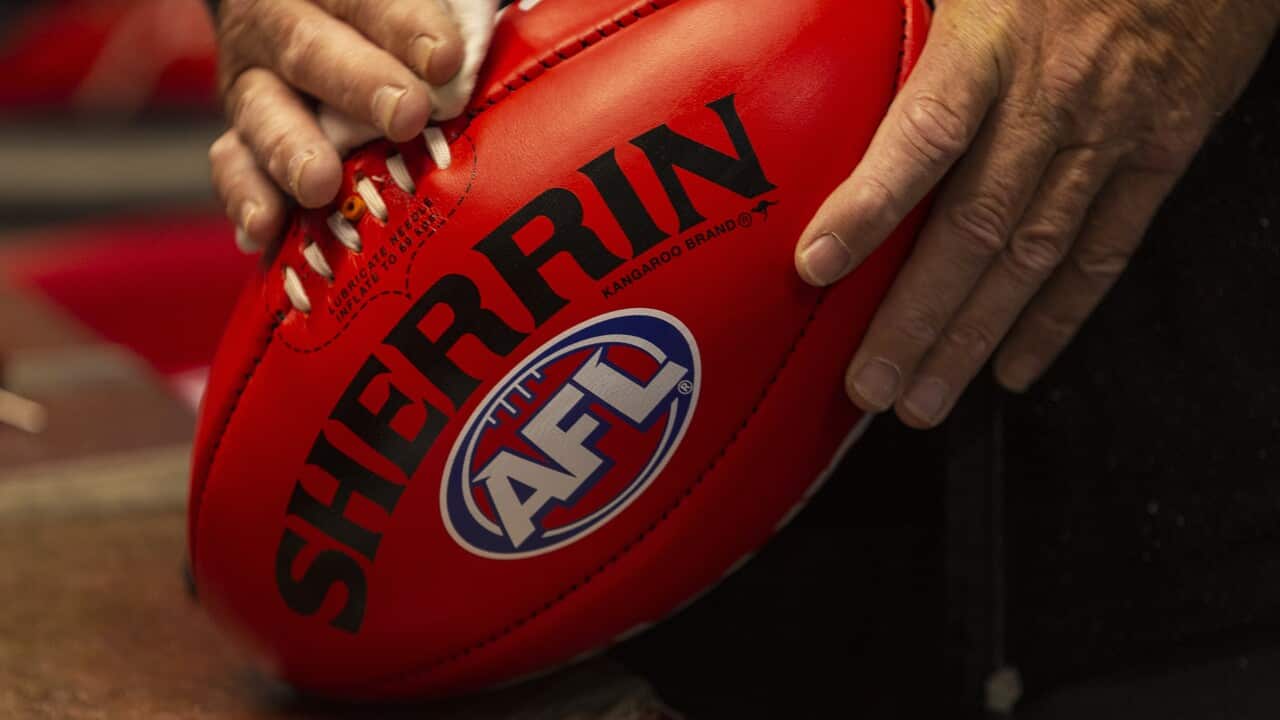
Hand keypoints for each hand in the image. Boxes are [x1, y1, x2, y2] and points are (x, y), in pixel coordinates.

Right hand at [208, 0, 496, 252]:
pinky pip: (231, 166)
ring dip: (291, 149)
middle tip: (406, 116)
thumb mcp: (436, 3)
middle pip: (311, 48)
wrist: (331, 32)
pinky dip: (246, 197)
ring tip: (319, 184)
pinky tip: (265, 231)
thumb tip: (519, 27)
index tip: (447, 59)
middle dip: (359, 84)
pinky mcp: (241, 141)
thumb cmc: (406, 25)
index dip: (406, 25)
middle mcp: (280, 21)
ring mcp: (256, 85)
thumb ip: (464, 11)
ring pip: (262, 111)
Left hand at [794, 0, 1277, 427]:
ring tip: (924, 399)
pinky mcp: (1161, 153)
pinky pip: (1105, 251)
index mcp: (994, 45)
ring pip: (1032, 257)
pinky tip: (1014, 365)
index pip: (922, 137)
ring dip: (974, 338)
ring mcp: (1112, 136)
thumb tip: (832, 41)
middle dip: (916, 318)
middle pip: (974, 227)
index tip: (815, 265)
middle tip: (871, 385)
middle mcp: (1051, 102)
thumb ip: (910, 18)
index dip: (869, 206)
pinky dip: (1058, 317)